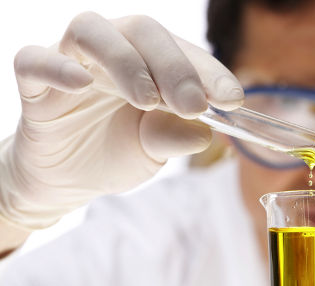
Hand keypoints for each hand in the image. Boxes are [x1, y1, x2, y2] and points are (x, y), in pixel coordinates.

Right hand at [0, 12, 242, 229]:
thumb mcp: (152, 150)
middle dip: (173, 66)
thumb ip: (174, 136)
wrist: (68, 179)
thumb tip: (204, 132)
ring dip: (126, 61)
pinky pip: (34, 60)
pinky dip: (58, 67)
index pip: (182, 53)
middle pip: (141, 30)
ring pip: (92, 30)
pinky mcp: (34, 83)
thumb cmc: (115, 154)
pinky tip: (82, 84)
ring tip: (147, 99)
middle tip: (193, 105)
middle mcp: (113, 54)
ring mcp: (72, 62)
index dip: (210, 72)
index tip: (232, 99)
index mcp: (148, 65)